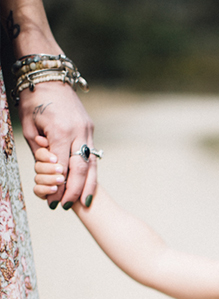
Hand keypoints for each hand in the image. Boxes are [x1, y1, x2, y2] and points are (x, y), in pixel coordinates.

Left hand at [18, 81, 95, 208]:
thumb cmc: (34, 99)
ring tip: (83, 203)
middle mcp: (78, 132)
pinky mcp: (90, 130)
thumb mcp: (29, 126)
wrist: (50, 75)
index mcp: (60, 130)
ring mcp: (88, 131)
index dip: (57, 187)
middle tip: (66, 207)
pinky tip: (88, 187)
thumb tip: (49, 173)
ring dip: (88, 186)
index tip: (52, 202)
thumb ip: (40, 150)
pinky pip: (92, 157)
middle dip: (74, 191)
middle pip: (80, 170)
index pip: (61, 167)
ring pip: (91, 165)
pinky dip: (91, 174)